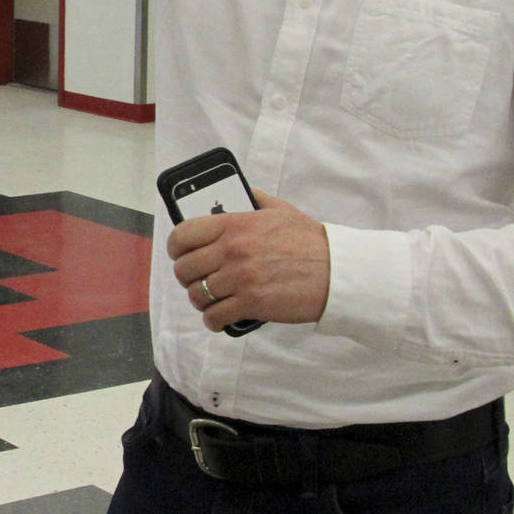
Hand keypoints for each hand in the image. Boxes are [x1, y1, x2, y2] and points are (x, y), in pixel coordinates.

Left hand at [167, 190, 330, 331]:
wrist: (338, 272)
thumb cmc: (310, 242)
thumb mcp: (279, 210)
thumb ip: (252, 199)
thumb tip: (233, 193)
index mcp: (235, 225)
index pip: (184, 234)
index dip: (176, 247)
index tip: (179, 253)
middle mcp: (233, 250)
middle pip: (184, 268)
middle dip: (187, 276)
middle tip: (197, 279)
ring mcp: (241, 278)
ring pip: (197, 294)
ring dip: (200, 300)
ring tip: (209, 300)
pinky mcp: (252, 304)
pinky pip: (214, 316)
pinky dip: (213, 320)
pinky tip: (219, 317)